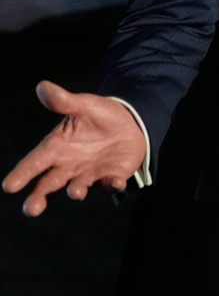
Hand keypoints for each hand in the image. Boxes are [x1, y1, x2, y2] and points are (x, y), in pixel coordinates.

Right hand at [2, 81, 146, 215]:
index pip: (34, 162)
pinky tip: (114, 182)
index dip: (22, 173)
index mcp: (56, 148)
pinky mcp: (111, 177)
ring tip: (75, 192)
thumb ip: (64, 102)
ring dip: (76, 191)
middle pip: (49, 185)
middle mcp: (69, 166)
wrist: (130, 123)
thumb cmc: (98, 116)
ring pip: (77, 188)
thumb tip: (43, 86)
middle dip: (39, 198)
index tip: (9, 185)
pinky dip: (111, 185)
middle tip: (31, 209)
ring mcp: (89, 174)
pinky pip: (110, 184)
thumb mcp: (83, 105)